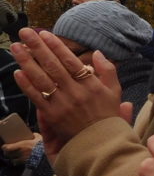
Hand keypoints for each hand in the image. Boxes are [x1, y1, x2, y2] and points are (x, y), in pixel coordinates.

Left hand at [2, 133, 41, 164]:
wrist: (47, 157)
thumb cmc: (42, 147)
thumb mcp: (40, 138)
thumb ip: (36, 135)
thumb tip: (34, 134)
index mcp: (21, 146)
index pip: (6, 148)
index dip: (4, 147)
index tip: (5, 146)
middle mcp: (20, 153)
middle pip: (8, 155)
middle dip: (7, 153)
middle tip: (8, 151)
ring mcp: (22, 160)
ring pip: (13, 160)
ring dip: (13, 158)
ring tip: (15, 156)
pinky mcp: (26, 164)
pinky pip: (19, 164)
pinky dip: (18, 163)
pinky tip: (21, 161)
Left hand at [12, 28, 123, 145]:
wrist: (101, 143)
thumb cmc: (108, 116)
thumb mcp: (115, 91)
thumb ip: (108, 70)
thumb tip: (98, 53)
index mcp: (91, 84)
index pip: (71, 61)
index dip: (57, 46)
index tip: (45, 34)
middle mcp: (75, 92)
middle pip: (53, 66)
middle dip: (37, 47)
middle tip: (25, 33)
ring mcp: (62, 104)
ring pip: (41, 79)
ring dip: (27, 62)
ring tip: (16, 48)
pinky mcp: (52, 115)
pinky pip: (37, 97)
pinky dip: (27, 85)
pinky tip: (18, 72)